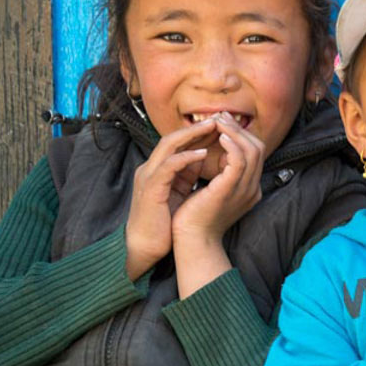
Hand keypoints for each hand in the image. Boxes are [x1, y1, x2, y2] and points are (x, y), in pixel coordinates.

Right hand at [125, 118, 217, 279]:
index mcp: (158, 169)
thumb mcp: (178, 191)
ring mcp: (148, 177)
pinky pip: (168, 166)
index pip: (178, 143)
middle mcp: (151, 168)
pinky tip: (203, 153)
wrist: (144, 247)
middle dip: (197, 127)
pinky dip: (186, 157)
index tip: (220, 125)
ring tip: (213, 127)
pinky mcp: (150, 189)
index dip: (198, 132)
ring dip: (192, 135)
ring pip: (168, 146)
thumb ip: (187, 173)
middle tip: (219, 118)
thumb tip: (205, 156)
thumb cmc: (163, 222)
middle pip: (173, 138)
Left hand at [171, 113, 264, 297]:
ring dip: (235, 132)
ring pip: (251, 151)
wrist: (191, 241)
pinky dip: (231, 144)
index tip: (223, 123)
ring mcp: (245, 189)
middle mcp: (252, 188)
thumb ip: (218, 175)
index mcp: (249, 190)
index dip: (241, 135)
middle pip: (258, 149)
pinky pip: (239, 160)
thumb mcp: (212, 192)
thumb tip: (213, 153)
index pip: (255, 155)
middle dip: (240, 129)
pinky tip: (219, 136)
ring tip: (219, 121)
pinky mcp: (230, 189)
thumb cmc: (196, 219)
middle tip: (222, 116)